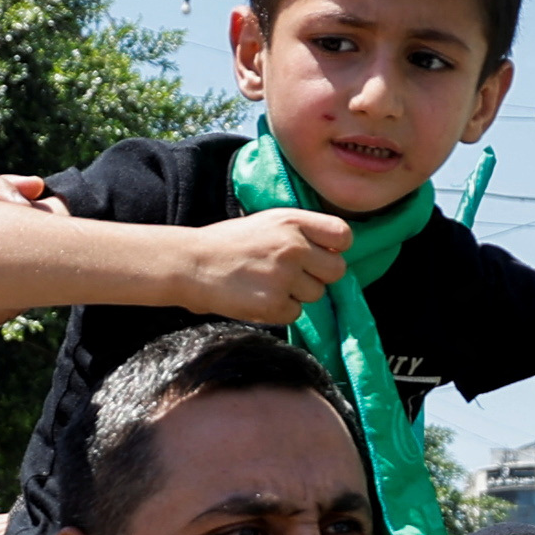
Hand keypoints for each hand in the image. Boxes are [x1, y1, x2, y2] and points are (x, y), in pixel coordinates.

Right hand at [180, 206, 355, 327]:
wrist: (192, 264)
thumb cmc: (228, 244)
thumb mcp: (267, 222)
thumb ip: (300, 232)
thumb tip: (333, 251)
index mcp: (293, 221)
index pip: (343, 235)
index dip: (335, 249)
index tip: (322, 254)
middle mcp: (294, 246)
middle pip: (337, 270)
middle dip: (319, 276)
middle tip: (292, 276)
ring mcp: (284, 276)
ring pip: (316, 295)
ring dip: (297, 294)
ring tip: (268, 284)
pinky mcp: (274, 303)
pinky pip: (295, 313)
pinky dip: (280, 310)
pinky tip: (258, 297)